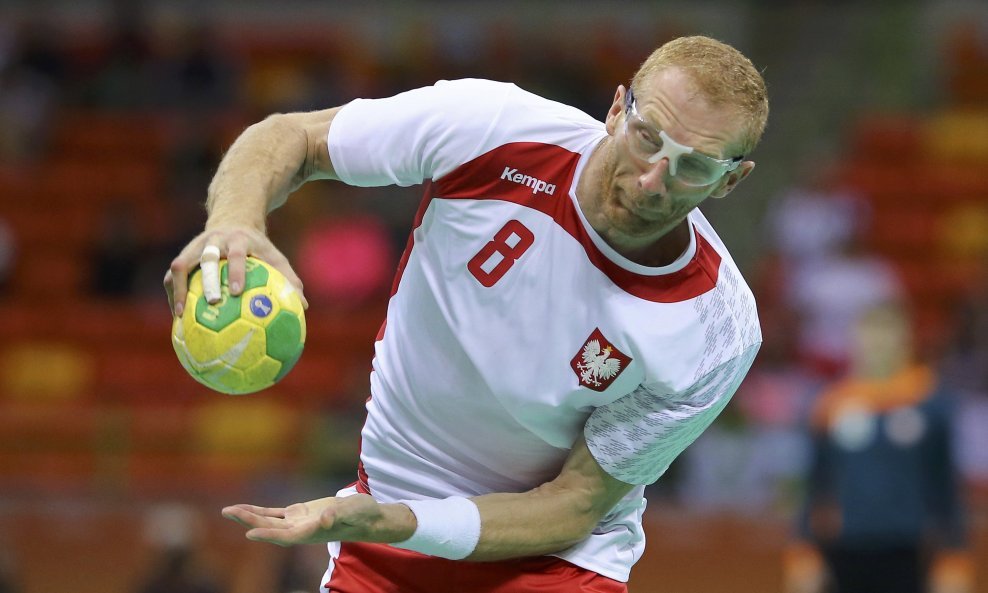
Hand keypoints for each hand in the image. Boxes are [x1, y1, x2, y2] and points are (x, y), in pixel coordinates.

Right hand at [163, 224, 306, 316]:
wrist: (232, 220)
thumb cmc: (258, 247)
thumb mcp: (274, 257)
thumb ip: (288, 279)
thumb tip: (304, 306)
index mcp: (238, 239)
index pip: (236, 254)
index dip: (236, 272)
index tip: (236, 292)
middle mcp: (214, 240)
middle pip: (206, 258)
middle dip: (207, 280)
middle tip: (211, 303)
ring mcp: (195, 246)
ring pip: (181, 264)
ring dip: (179, 288)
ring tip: (181, 315)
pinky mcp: (183, 255)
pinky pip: (173, 275)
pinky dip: (173, 293)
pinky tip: (178, 316)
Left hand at [222, 494, 415, 546]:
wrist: (367, 517)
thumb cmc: (363, 515)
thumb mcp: (354, 511)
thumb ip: (340, 515)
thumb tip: (326, 520)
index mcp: (313, 532)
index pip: (287, 536)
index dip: (268, 534)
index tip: (249, 533)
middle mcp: (301, 530)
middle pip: (271, 528)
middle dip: (249, 520)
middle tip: (228, 512)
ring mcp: (298, 523)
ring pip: (269, 520)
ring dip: (250, 516)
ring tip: (228, 510)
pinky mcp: (298, 514)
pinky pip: (275, 513)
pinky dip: (261, 511)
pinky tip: (246, 508)